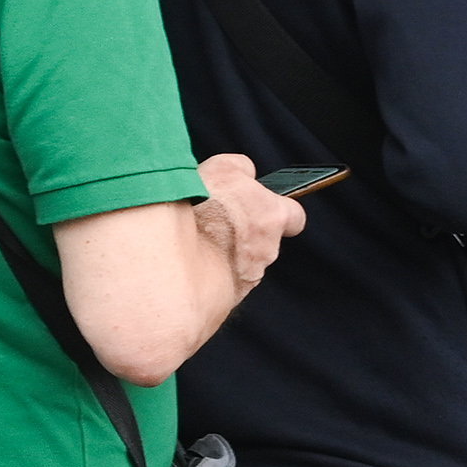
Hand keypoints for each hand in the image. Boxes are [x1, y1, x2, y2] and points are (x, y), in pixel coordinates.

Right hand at [187, 153, 306, 294]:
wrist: (171, 258)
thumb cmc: (199, 210)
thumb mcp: (221, 168)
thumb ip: (241, 168)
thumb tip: (246, 172)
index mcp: (273, 217)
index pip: (294, 216)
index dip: (277, 210)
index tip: (260, 206)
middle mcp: (266, 251)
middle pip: (263, 241)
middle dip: (245, 233)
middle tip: (216, 220)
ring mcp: (246, 278)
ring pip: (241, 263)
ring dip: (224, 253)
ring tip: (197, 240)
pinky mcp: (225, 298)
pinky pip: (220, 281)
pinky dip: (209, 272)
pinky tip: (189, 260)